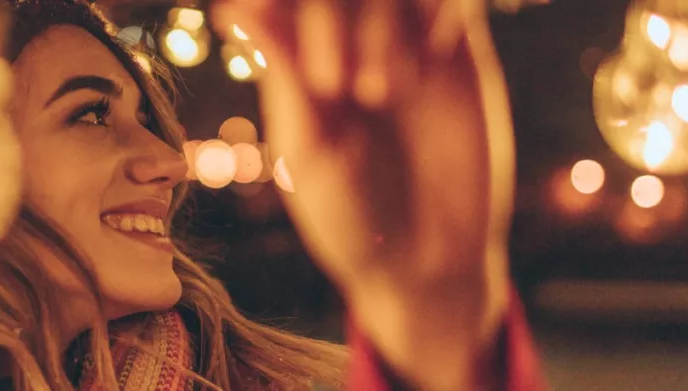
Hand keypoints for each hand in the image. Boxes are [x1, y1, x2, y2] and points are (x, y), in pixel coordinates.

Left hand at [212, 1, 516, 388]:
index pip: (278, 0)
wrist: (427, 261)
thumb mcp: (310, 152)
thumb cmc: (349, 218)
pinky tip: (436, 57)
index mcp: (293, 67)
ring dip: (383, 21)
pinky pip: (451, 2)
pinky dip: (441, 12)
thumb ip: (284, 74)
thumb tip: (233, 8)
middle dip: (329, 17)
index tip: (285, 34)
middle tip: (339, 86)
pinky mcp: (454, 56)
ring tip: (389, 92)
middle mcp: (346, 46)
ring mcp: (401, 46)